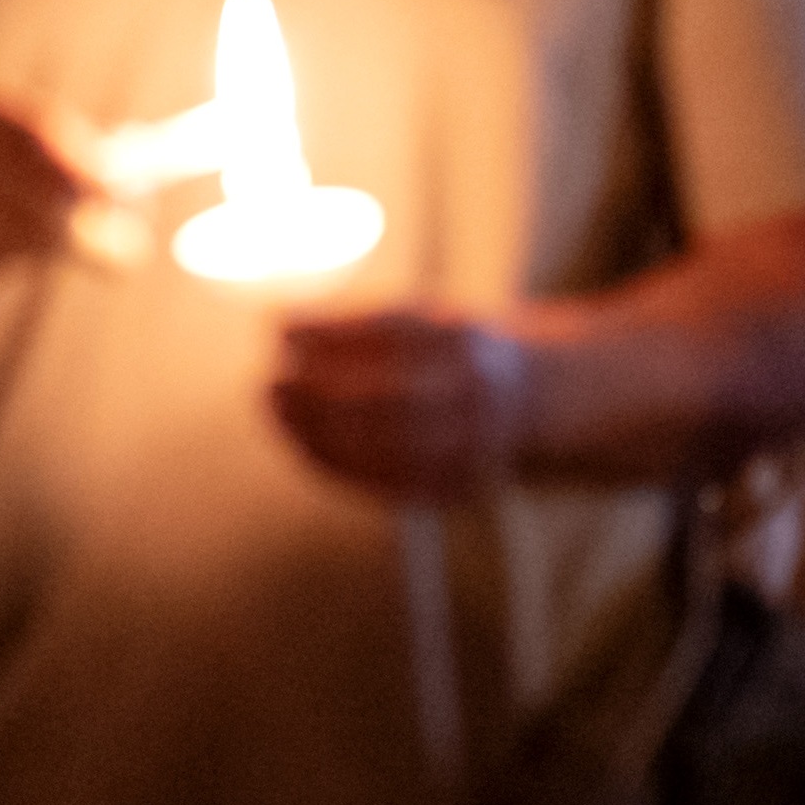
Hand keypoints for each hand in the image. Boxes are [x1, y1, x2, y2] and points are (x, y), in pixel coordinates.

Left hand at [274, 309, 541, 497]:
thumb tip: (280, 326)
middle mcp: (473, 391)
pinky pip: (391, 484)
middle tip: (271, 384)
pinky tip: (303, 447)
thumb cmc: (448, 351)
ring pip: (388, 448)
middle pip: (391, 398)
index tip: (279, 330)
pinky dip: (340, 467)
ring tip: (278, 414)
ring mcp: (471, 443)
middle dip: (321, 395)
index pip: (393, 333)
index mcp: (463, 339)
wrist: (532, 399)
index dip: (330, 334)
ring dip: (321, 435)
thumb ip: (353, 326)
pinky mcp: (458, 485)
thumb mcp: (419, 319)